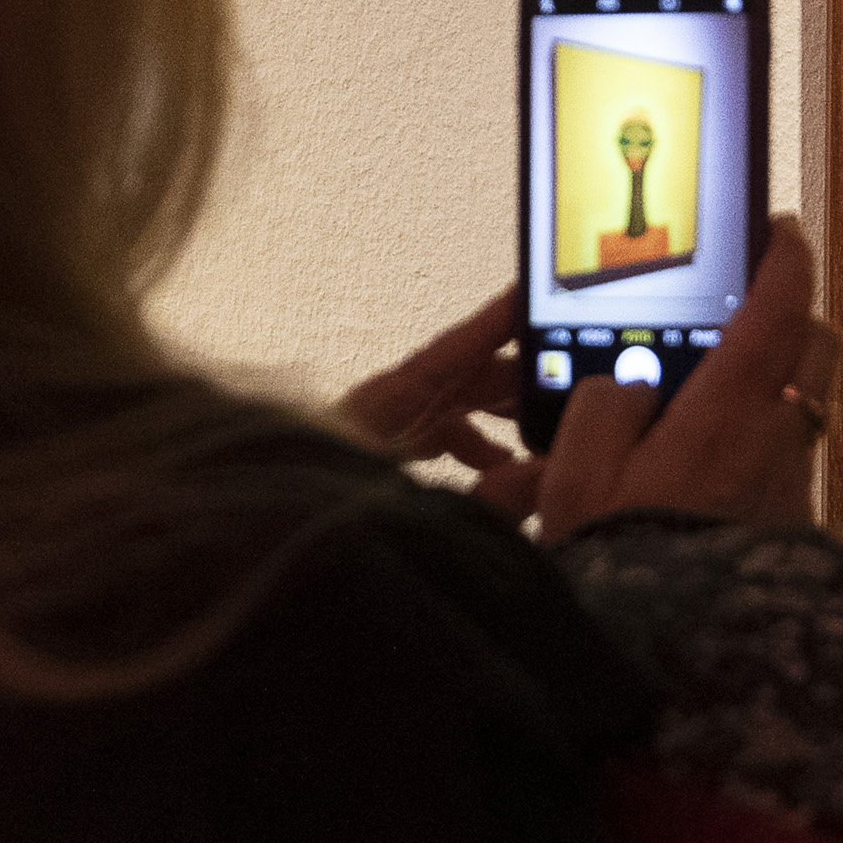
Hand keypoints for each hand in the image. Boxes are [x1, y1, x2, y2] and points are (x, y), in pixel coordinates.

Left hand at [341, 285, 547, 520]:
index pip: (449, 354)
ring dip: (499, 415)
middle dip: (515, 378)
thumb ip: (485, 502)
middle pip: (461, 377)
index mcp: (382, 409)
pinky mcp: (383, 454)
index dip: (492, 325)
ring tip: (544, 432)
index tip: (531, 295)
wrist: (273, 546)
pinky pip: (439, 433)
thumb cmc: (331, 518)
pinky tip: (503, 470)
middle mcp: (385, 410)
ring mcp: (384, 430)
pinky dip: (474, 444)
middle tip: (568, 380)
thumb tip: (544, 481)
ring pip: (454, 405)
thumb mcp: (414, 512)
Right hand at [532, 216, 840, 541]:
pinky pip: (786, 456)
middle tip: (754, 299)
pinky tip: (714, 456)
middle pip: (816, 348)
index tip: (780, 227)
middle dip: (795, 311)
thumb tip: (627, 383)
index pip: (778, 310)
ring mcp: (790, 484)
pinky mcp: (790, 525)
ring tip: (721, 383)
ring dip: (778, 379)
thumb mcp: (578, 472)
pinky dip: (763, 437)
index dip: (784, 258)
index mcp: (725, 414)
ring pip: (806, 403)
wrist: (669, 653)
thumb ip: (604, 405)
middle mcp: (775, 442)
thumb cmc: (619, 558)